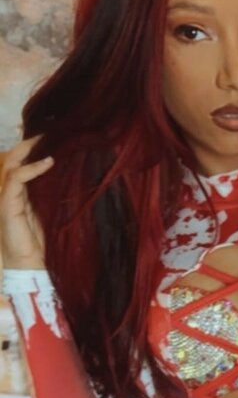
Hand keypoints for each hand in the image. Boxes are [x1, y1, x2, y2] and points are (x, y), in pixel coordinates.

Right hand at [0, 135, 52, 269]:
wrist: (30, 264)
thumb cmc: (43, 243)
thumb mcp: (52, 213)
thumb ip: (53, 196)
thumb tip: (72, 178)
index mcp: (19, 193)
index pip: (20, 164)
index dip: (31, 150)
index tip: (50, 137)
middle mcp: (9, 192)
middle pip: (12, 158)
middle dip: (28, 144)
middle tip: (47, 133)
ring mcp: (5, 197)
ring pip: (11, 164)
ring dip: (28, 150)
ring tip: (46, 141)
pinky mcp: (7, 204)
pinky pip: (16, 178)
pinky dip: (32, 169)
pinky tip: (48, 162)